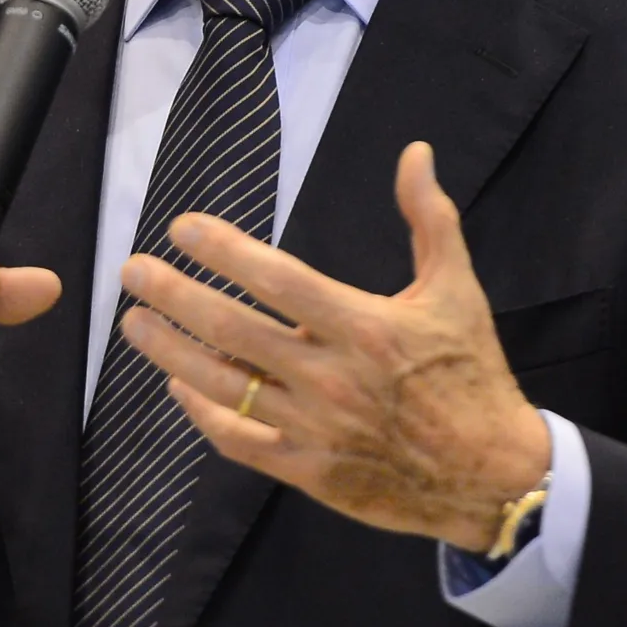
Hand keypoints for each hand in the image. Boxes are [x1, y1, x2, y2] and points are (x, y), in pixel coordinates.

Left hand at [118, 141, 550, 552]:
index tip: (182, 228)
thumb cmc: (471, 373)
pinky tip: (178, 387)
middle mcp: (331, 377)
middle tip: (133, 271)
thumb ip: (430, 219)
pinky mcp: (309, 471)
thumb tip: (415, 153)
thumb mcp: (458, 290)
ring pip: (223, 386)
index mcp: (363, 326)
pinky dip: (203, 413)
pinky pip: (240, 439)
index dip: (224, 251)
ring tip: (134, 322)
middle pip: (233, 330)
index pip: (277, 279)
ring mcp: (315, 428)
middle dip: (175, 296)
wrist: (494, 474)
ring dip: (171, 352)